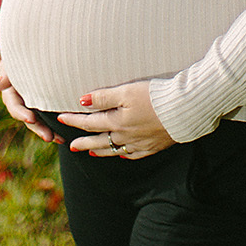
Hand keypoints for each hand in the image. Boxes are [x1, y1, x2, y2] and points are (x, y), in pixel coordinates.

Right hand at [0, 59, 56, 140]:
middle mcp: (21, 102)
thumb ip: (7, 73)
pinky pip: (49, 116)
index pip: (14, 106)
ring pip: (39, 121)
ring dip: (48, 131)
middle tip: (49, 137)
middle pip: (28, 118)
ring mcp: (33, 104)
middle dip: (38, 128)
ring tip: (60, 139)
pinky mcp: (44, 104)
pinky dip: (56, 125)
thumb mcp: (13, 60)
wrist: (37, 51)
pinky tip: (65, 134)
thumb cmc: (22, 53)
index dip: (21, 113)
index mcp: (11, 93)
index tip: (31, 118)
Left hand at [59, 82, 175, 159]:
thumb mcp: (127, 91)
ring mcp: (139, 144)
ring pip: (113, 150)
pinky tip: (120, 153)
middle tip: (70, 145)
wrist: (184, 110)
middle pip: (98, 140)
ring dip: (99, 151)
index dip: (74, 120)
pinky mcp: (152, 147)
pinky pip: (132, 154)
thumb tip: (82, 101)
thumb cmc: (156, 96)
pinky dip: (122, 154)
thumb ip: (104, 96)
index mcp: (117, 122)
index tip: (61, 118)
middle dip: (82, 142)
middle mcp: (125, 136)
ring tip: (89, 153)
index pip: (89, 123)